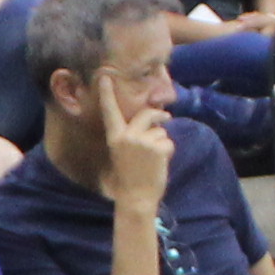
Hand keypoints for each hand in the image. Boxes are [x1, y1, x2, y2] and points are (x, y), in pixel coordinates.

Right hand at [99, 95, 175, 212]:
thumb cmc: (130, 177)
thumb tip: (154, 120)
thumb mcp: (124, 153)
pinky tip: (159, 164)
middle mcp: (127, 136)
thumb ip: (134, 136)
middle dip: (158, 115)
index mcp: (115, 137)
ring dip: (162, 142)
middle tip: (165, 117)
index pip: (111, 112)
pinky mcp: (158, 147)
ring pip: (160, 131)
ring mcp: (143, 141)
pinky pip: (169, 142)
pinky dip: (168, 152)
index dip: (108, 94)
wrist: (136, 198)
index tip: (105, 76)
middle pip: (146, 114)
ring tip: (153, 160)